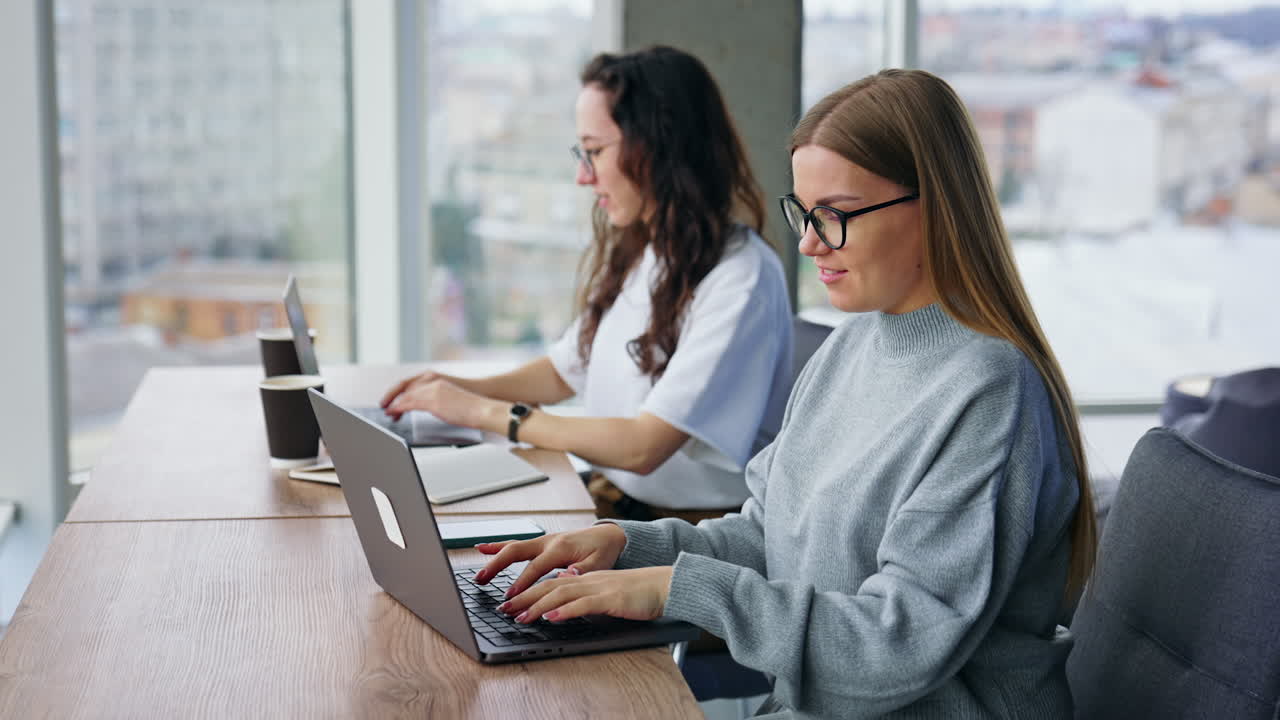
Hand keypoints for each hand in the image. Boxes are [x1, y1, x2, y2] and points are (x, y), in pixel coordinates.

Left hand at [383, 376, 496, 427]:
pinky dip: (398, 408)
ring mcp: (431, 389)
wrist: (482, 407)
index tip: (393, 398)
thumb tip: (433, 406)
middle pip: (405, 386)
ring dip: (394, 403)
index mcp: (436, 378)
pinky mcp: (431, 400)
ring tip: (388, 412)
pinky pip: (408, 403)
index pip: (412, 382)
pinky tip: (393, 412)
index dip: (399, 390)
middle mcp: (432, 380)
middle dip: (392, 396)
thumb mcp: (450, 397)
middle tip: (384, 405)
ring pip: (405, 394)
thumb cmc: (471, 405)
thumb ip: (438, 398)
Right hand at [472, 524, 627, 596]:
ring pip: (513, 547)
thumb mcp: (599, 563)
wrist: (609, 535)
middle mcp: (548, 541)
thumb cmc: (604, 551)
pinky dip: (498, 545)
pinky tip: (481, 548)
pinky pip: (516, 544)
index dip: (522, 582)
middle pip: (516, 551)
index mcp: (561, 548)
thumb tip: (566, 575)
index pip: (536, 567)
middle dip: (497, 566)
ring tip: (479, 574)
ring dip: (493, 559)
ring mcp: (543, 540)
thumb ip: (582, 570)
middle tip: (482, 581)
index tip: (510, 596)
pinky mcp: (541, 542)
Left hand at [498, 566, 673, 623]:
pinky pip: (583, 603)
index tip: (510, 603)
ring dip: (537, 605)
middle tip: (503, 609)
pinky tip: (552, 617)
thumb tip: (562, 606)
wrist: (665, 585)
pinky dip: (565, 610)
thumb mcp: (606, 594)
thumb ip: (585, 598)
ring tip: (519, 616)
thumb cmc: (638, 593)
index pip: (550, 583)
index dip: (528, 592)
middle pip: (549, 586)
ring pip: (561, 593)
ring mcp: (599, 587)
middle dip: (523, 597)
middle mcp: (588, 579)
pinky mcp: (610, 597)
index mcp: (585, 578)